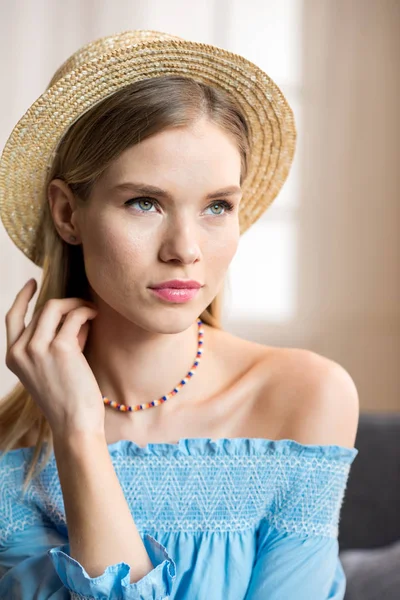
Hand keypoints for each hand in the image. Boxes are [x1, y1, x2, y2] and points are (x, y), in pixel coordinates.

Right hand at [5, 278, 104, 437]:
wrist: (75, 424)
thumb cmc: (68, 399)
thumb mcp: (50, 367)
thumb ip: (53, 341)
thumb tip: (72, 314)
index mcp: (13, 357)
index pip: (12, 317)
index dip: (22, 297)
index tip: (33, 282)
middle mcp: (20, 351)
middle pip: (42, 310)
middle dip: (66, 307)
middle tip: (84, 313)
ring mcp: (37, 348)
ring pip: (55, 306)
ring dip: (76, 305)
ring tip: (91, 313)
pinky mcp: (60, 348)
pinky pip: (74, 316)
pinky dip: (86, 312)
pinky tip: (95, 317)